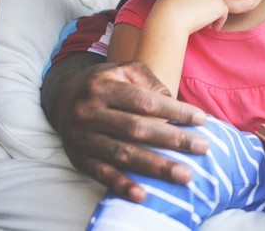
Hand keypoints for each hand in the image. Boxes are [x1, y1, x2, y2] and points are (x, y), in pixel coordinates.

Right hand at [44, 56, 207, 201]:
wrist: (62, 97)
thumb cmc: (106, 83)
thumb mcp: (124, 70)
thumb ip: (150, 82)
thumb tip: (174, 103)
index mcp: (103, 87)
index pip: (145, 101)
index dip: (175, 111)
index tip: (202, 119)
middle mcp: (89, 112)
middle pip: (137, 129)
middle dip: (173, 139)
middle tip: (202, 147)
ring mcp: (82, 137)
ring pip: (123, 154)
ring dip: (155, 167)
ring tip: (185, 175)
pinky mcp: (78, 158)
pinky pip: (101, 174)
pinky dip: (121, 185)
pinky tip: (143, 195)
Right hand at [154, 0, 227, 32]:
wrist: (169, 20)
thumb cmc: (165, 11)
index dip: (197, 0)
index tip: (191, 10)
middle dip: (206, 5)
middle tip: (197, 17)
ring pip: (216, 4)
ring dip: (211, 13)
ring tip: (201, 22)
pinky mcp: (219, 3)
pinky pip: (223, 14)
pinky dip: (219, 22)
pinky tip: (211, 27)